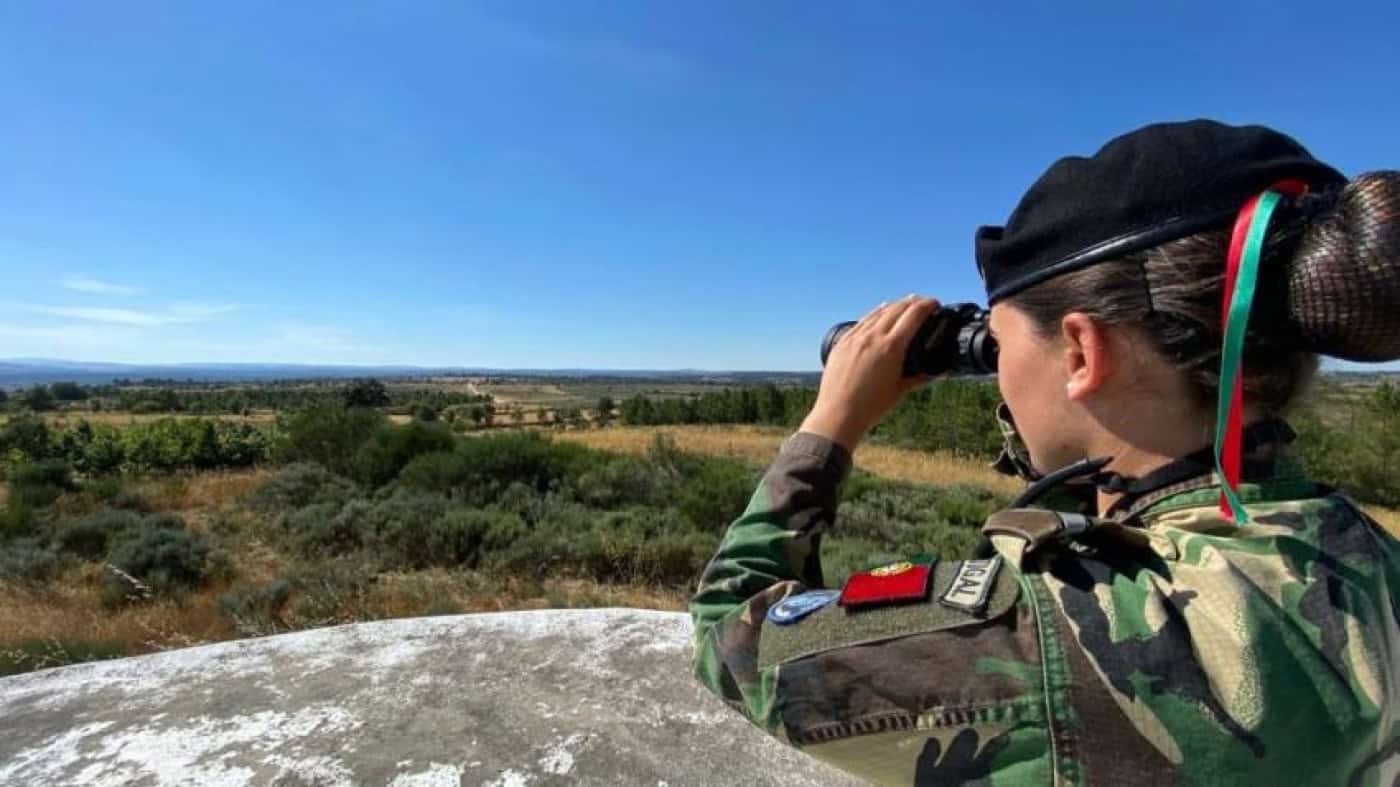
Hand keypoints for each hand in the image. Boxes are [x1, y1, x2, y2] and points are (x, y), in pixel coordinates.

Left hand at [800, 294, 939, 451]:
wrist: (838, 414)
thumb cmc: (871, 407)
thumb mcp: (900, 390)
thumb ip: (921, 377)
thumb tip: (938, 372)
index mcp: (891, 348)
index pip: (914, 315)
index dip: (928, 305)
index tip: (936, 303)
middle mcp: (873, 337)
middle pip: (897, 309)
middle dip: (913, 302)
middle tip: (924, 302)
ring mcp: (856, 338)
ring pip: (878, 312)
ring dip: (895, 305)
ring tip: (906, 303)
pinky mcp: (842, 342)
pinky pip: (861, 321)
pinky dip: (874, 313)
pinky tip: (880, 310)